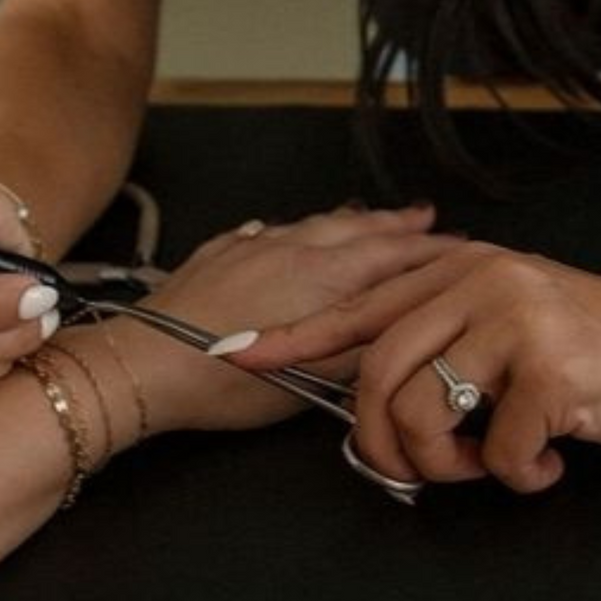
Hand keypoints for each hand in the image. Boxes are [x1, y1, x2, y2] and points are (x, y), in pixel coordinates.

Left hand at [106, 203, 455, 436]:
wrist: (143, 365)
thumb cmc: (222, 382)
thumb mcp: (312, 383)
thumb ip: (361, 353)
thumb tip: (395, 339)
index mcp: (325, 277)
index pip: (394, 255)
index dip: (431, 251)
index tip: (457, 247)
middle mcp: (294, 249)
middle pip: (360, 228)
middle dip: (398, 224)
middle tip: (426, 218)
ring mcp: (253, 245)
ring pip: (316, 223)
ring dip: (351, 221)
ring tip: (369, 217)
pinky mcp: (218, 254)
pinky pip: (267, 230)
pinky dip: (293, 229)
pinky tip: (287, 232)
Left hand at [217, 243, 600, 491]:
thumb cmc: (595, 342)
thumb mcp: (509, 316)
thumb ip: (445, 333)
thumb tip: (372, 387)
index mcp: (459, 270)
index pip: (358, 306)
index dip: (295, 337)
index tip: (238, 356)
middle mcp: (478, 282)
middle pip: (376, 375)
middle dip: (380, 442)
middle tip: (417, 472)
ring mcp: (513, 320)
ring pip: (422, 414)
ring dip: (447, 466)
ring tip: (491, 467)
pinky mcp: (550, 368)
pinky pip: (495, 450)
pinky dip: (517, 476)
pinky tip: (549, 462)